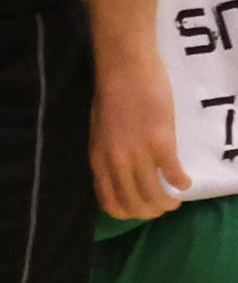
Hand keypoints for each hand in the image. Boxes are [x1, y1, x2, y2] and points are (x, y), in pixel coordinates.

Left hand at [94, 65, 183, 222]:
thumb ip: (107, 156)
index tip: (142, 207)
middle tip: (164, 204)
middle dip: (152, 212)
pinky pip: (173, 175)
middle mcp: (115, 162)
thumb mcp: (99, 133)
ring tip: (176, 198)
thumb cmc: (111, 97)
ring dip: (169, 203)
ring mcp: (137, 154)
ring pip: (154, 197)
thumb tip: (118, 177)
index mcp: (98, 160)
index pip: (110, 204)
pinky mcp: (160, 143)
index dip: (130, 213)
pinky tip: (184, 181)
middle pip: (135, 206)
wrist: (124, 69)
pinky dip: (182, 184)